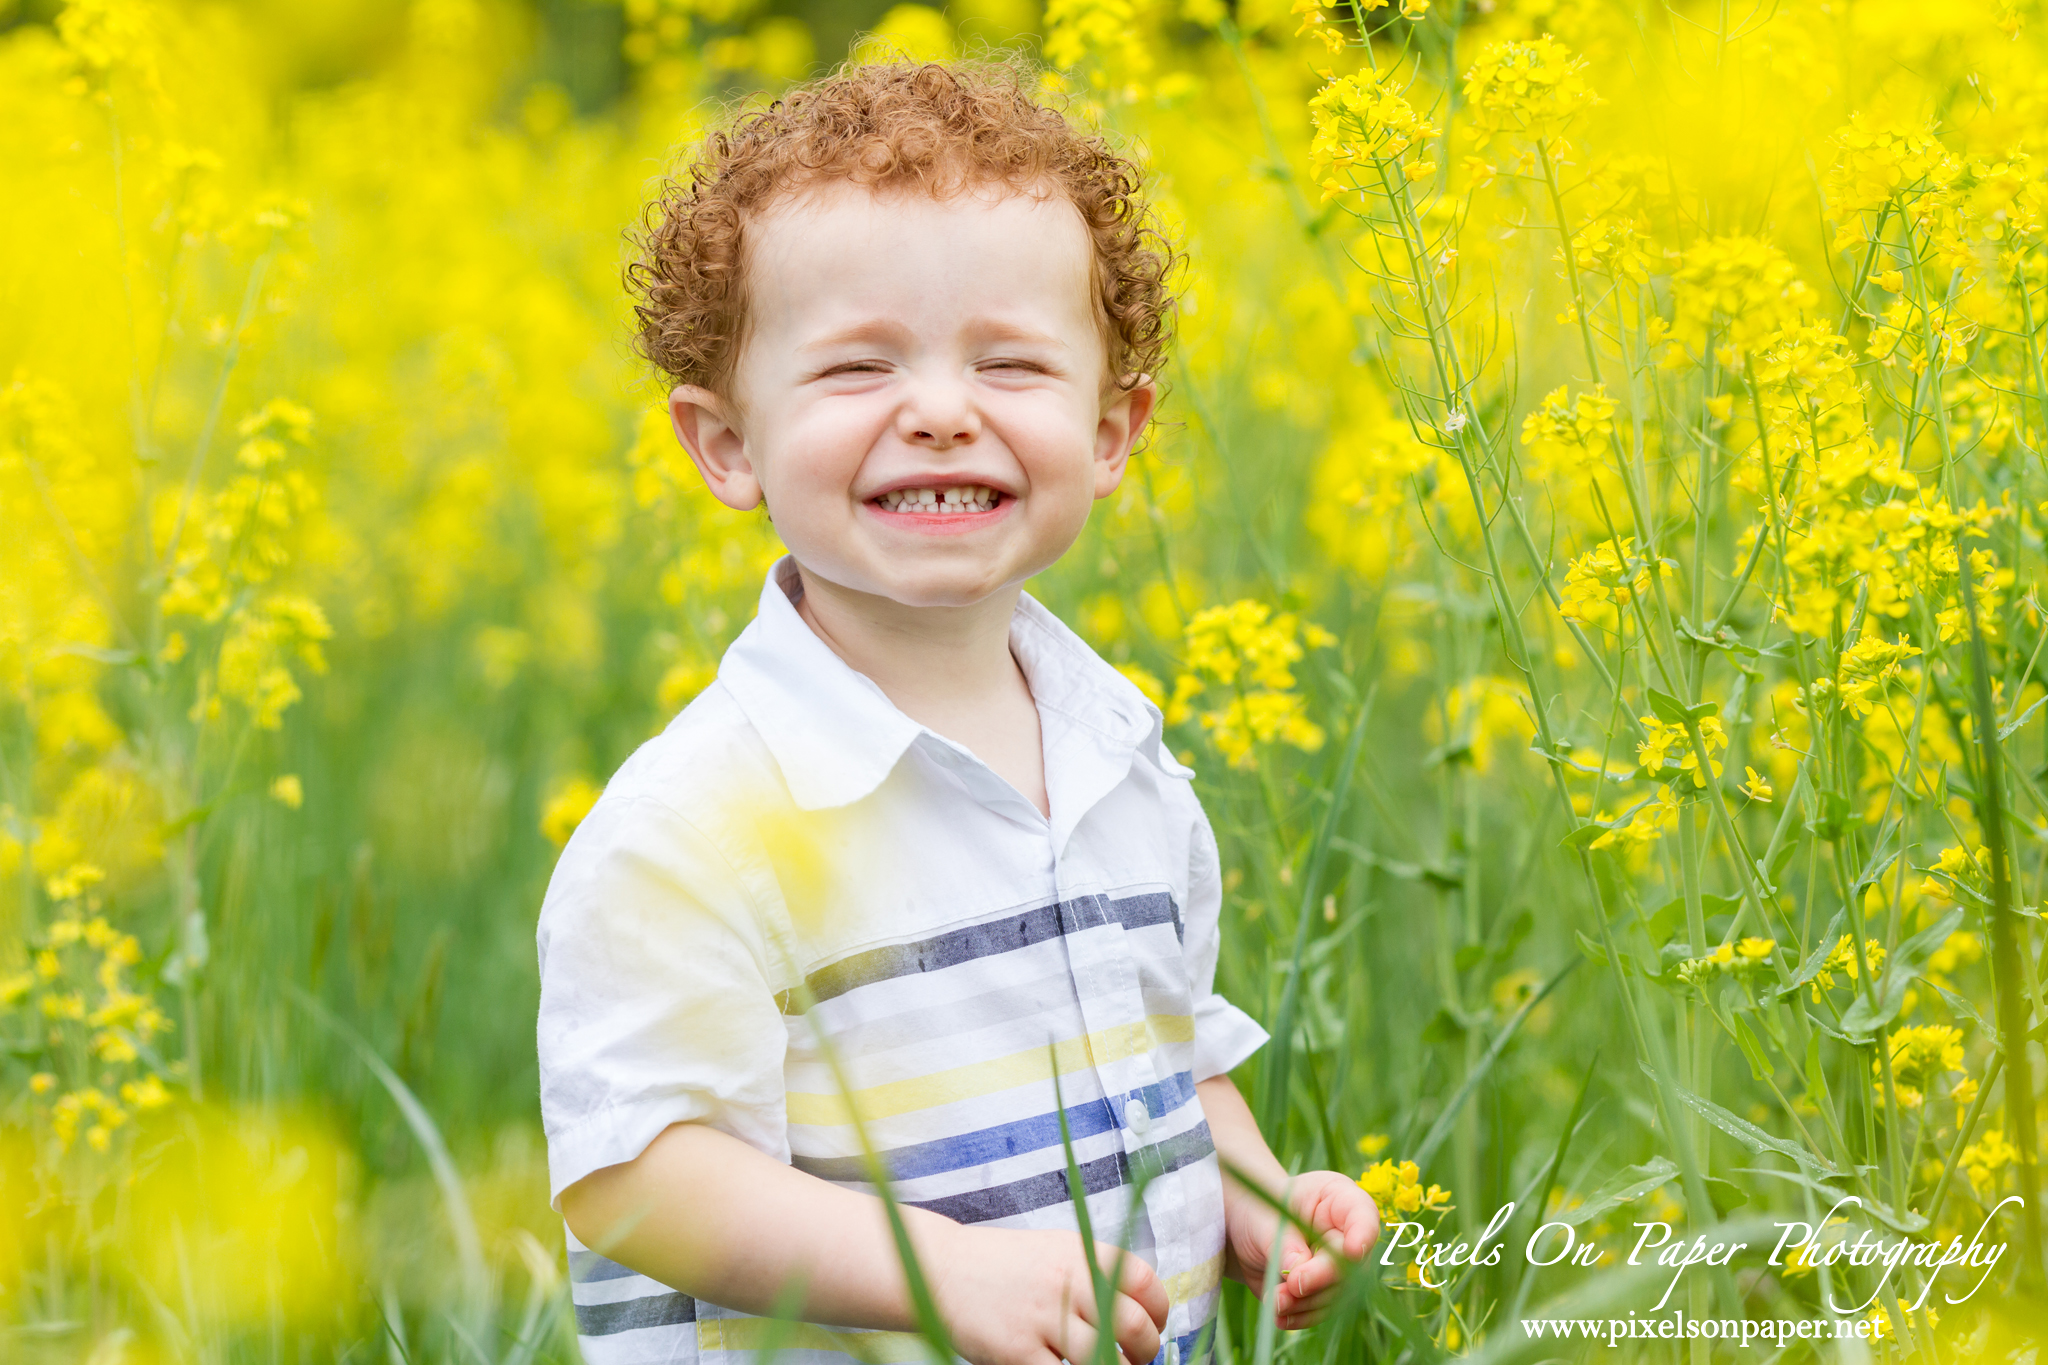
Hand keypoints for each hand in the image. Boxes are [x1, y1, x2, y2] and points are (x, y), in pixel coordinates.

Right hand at [925, 1223, 1169, 1364]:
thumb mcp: (1055, 1251)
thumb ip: (1095, 1275)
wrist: (941, 1271)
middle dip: (1145, 1352)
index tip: (1153, 1326)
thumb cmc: (1005, 1267)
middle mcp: (1067, 1282)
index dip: (1160, 1311)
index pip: (1145, 1282)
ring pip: (1104, 1360)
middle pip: (1133, 1326)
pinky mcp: (1018, 1352)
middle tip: (1136, 1361)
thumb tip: (1140, 1314)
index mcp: (1081, 1253)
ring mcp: (1042, 1318)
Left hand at [1221, 1169, 1380, 1331]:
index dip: (1362, 1234)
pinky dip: (1302, 1317)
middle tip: (1292, 1285)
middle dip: (1321, 1278)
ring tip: (1275, 1301)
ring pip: (1336, 1293)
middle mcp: (1346, 1235)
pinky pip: (1321, 1310)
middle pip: (1350, 1262)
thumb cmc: (1259, 1211)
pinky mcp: (1323, 1292)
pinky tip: (1280, 1317)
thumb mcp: (1264, 1218)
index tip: (1352, 1251)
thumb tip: (1297, 1271)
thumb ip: (1282, 1243)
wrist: (1246, 1230)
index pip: (1363, 1215)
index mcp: (1339, 1200)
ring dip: (1306, 1302)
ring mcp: (1338, 1266)